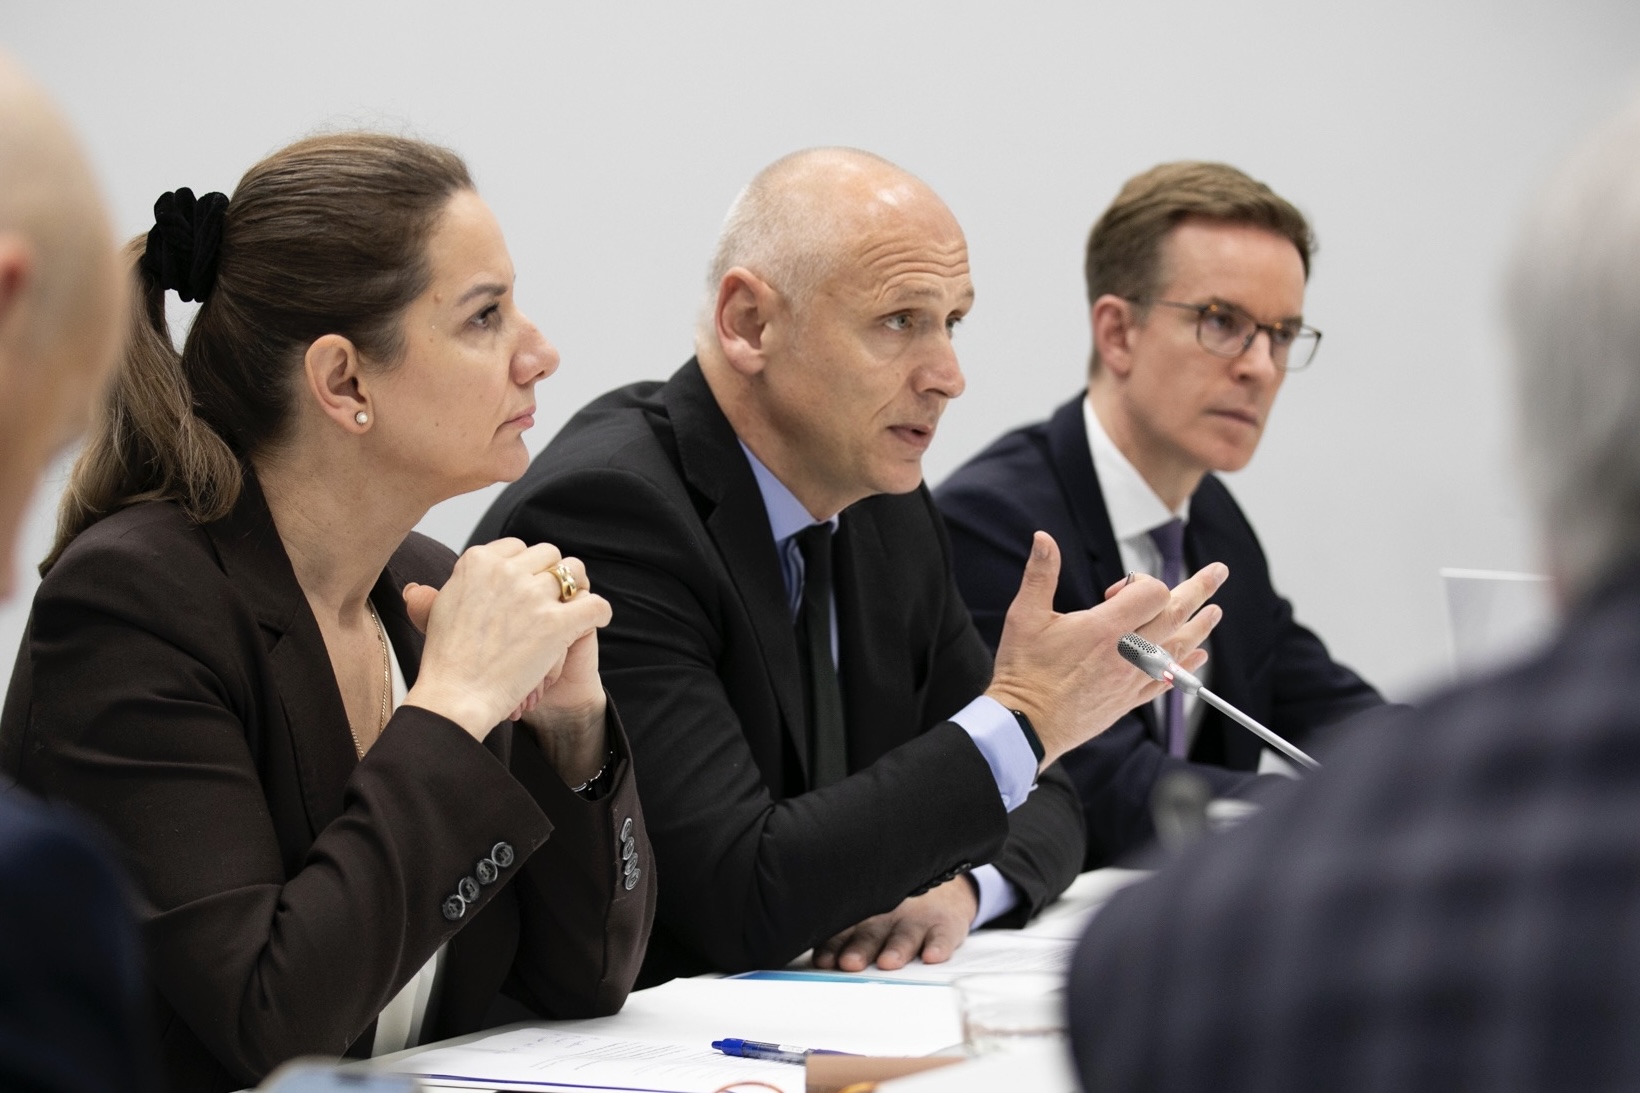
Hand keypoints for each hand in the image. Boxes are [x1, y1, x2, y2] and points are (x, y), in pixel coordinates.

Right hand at [402, 539, 611, 741]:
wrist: (456, 696)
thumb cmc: (446, 662)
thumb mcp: (435, 614)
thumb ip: (437, 593)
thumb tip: (417, 588)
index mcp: (477, 561)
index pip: (517, 547)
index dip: (526, 567)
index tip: (527, 586)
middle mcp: (505, 571)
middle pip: (548, 554)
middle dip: (552, 575)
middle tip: (554, 598)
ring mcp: (531, 595)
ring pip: (573, 573)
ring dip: (576, 589)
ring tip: (575, 607)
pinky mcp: (555, 623)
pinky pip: (594, 604)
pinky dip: (600, 612)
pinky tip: (596, 621)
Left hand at [811, 876, 977, 971]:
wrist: (945, 888)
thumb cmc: (896, 908)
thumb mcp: (867, 913)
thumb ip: (841, 934)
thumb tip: (808, 956)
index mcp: (864, 915)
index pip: (844, 931)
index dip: (833, 947)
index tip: (824, 961)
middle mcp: (888, 915)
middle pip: (871, 933)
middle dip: (860, 949)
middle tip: (850, 963)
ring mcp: (917, 919)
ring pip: (905, 935)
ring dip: (896, 949)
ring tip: (888, 961)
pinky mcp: (945, 923)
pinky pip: (943, 935)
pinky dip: (939, 945)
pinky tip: (932, 955)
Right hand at [986, 532, 1226, 767]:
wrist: (1026, 725)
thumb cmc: (1024, 672)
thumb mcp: (1025, 615)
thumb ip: (1040, 573)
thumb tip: (1043, 539)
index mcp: (1106, 628)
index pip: (1151, 593)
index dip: (1139, 582)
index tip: (1116, 590)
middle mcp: (1128, 653)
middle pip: (1175, 614)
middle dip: (1200, 589)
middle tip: (1218, 572)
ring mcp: (1132, 678)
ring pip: (1179, 647)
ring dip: (1200, 626)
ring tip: (1216, 612)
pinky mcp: (1129, 699)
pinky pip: (1169, 680)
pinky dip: (1187, 666)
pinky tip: (1197, 657)